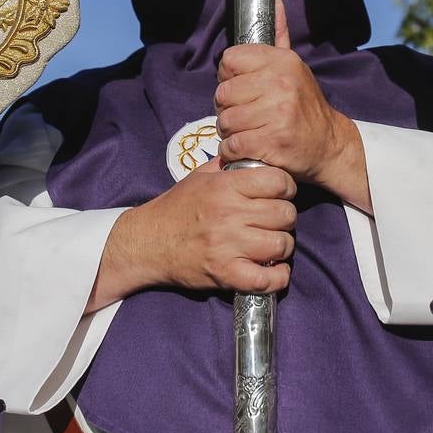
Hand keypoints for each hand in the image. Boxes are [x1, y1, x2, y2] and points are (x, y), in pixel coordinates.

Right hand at [86, 157, 296, 312]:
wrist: (146, 243)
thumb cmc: (175, 208)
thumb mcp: (200, 176)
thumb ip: (228, 165)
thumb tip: (251, 152)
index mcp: (225, 187)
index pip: (278, 181)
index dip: (286, 187)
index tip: (281, 194)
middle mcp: (230, 214)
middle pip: (285, 214)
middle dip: (286, 218)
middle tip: (275, 221)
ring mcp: (229, 245)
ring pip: (282, 244)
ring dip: (282, 246)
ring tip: (272, 245)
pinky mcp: (226, 273)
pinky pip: (267, 279)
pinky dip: (277, 277)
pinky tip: (273, 270)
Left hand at [215, 0, 371, 212]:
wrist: (329, 145)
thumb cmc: (303, 105)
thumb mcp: (294, 66)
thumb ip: (279, 33)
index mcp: (282, 61)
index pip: (229, 60)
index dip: (229, 77)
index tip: (242, 88)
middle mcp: (281, 84)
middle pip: (223, 94)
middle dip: (228, 109)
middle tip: (246, 115)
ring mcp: (278, 114)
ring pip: (225, 121)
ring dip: (231, 132)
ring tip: (249, 131)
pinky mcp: (273, 142)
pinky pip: (232, 145)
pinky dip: (234, 151)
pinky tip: (249, 148)